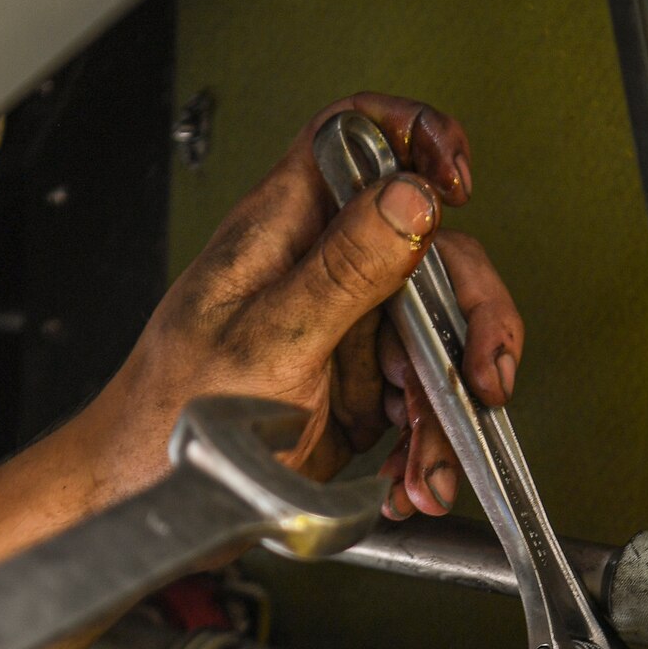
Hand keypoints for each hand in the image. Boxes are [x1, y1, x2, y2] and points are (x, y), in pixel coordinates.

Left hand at [85, 93, 523, 518]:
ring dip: (447, 411)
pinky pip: (421, 400)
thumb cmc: (177, 419)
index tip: (456, 181)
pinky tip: (410, 477)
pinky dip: (427, 444)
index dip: (413, 136)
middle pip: (431, 251)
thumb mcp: (269, 340)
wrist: (165, 512)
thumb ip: (344, 269)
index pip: (355, 139)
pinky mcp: (359, 389)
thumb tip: (410, 197)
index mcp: (285, 231)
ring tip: (426, 467)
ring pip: (437, 338)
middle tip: (482, 375)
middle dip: (469, 318)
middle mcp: (321, 270)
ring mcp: (345, 331)